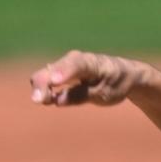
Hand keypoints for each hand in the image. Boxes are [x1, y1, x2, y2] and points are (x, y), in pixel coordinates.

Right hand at [29, 50, 148, 106]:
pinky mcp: (60, 73)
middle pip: (53, 68)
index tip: (55, 81)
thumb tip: (57, 101)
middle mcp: (75, 60)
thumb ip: (81, 95)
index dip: (64, 72)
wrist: (123, 74)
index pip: (76, 65)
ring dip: (41, 88)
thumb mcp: (105, 94)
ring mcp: (66, 66)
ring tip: (42, 101)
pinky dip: (44, 90)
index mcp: (92, 63)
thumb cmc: (116, 83)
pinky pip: (47, 80)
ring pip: (46, 74)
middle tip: (37, 100)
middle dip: (43, 83)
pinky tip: (45, 100)